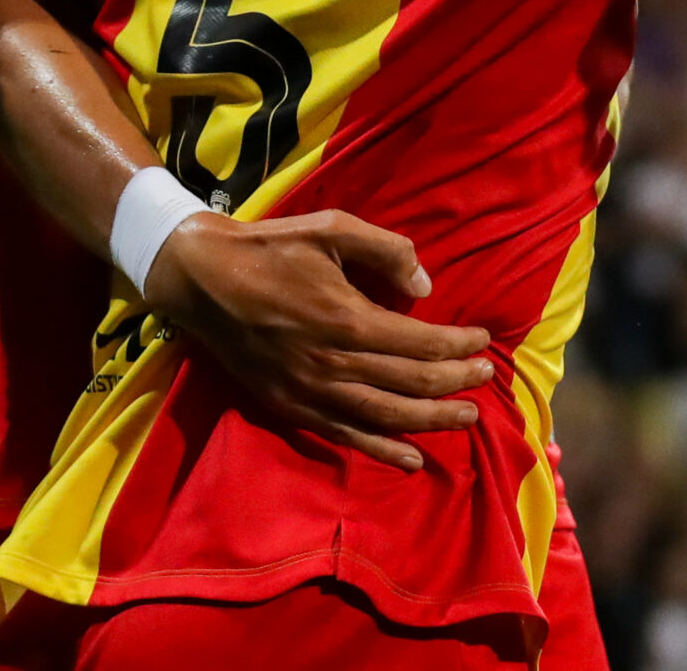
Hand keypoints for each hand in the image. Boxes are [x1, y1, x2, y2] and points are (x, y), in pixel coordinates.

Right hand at [144, 209, 494, 471]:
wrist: (201, 279)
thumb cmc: (272, 248)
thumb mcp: (332, 228)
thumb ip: (387, 251)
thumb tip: (425, 286)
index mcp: (347, 318)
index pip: (421, 343)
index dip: (459, 345)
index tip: (484, 341)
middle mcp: (332, 363)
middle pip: (410, 383)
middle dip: (455, 382)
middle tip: (485, 378)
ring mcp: (309, 392)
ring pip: (385, 417)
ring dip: (431, 420)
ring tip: (466, 417)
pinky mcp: (290, 407)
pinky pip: (345, 435)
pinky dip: (382, 450)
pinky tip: (413, 458)